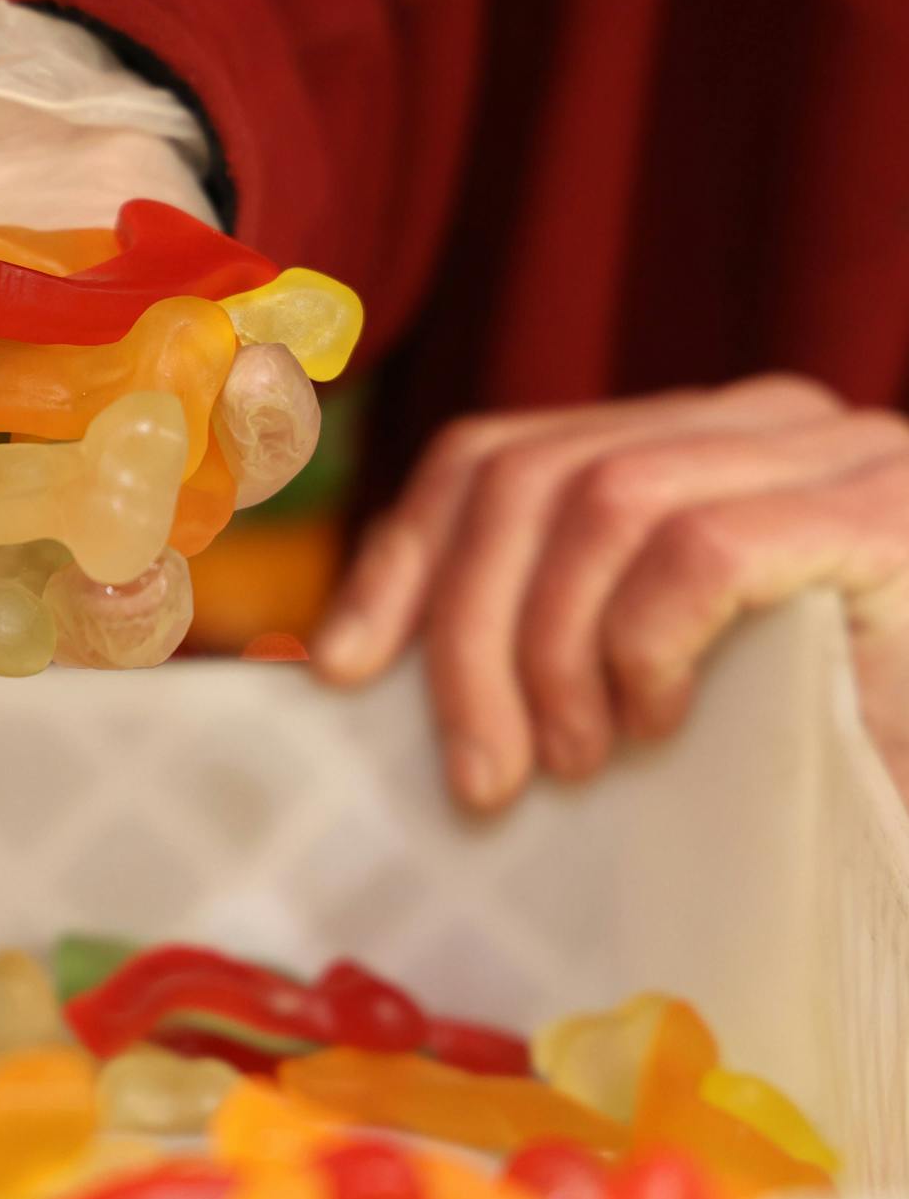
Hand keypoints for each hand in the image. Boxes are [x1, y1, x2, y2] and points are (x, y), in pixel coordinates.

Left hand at [313, 374, 908, 810]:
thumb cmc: (818, 742)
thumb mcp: (650, 678)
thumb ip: (545, 643)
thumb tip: (350, 672)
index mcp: (677, 445)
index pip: (492, 456)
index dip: (400, 558)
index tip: (344, 672)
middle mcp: (746, 422)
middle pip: (525, 478)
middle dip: (464, 633)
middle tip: (479, 775)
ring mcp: (824, 452)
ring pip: (599, 503)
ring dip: (551, 651)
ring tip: (573, 763)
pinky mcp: (878, 513)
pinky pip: (703, 550)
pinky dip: (648, 647)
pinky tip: (661, 725)